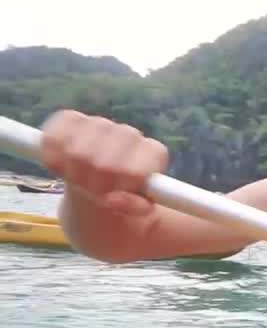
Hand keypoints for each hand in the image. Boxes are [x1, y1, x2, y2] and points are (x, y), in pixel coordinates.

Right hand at [39, 109, 168, 216]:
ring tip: (79, 182)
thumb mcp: (133, 208)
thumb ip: (133, 206)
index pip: (134, 172)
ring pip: (76, 153)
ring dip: (73, 175)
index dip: (119, 190)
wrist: (99, 184)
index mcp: (153, 153)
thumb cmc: (120, 196)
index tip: (113, 199)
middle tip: (93, 193)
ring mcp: (100, 123)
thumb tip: (115, 199)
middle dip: (94, 187)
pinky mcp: (70, 119)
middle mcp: (129, 133)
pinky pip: (53, 136)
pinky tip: (59, 168)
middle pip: (103, 165)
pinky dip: (52, 158)